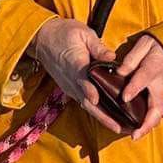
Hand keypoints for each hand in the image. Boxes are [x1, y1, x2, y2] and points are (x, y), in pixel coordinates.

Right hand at [30, 19, 126, 133]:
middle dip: (102, 117)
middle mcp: (71, 80)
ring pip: (87, 106)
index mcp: (74, 63)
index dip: (88, 89)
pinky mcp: (71, 90)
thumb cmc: (65, 33)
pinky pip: (85, 104)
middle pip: (87, 102)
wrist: (42, 38)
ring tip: (119, 129)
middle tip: (118, 128)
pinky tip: (111, 119)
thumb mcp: (83, 33)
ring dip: (102, 119)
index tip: (96, 99)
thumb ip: (98, 46)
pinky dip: (97, 113)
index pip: (82, 79)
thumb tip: (112, 57)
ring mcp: (70, 87)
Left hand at [110, 31, 162, 139]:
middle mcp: (162, 83)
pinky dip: (150, 122)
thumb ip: (132, 57)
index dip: (134, 88)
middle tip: (134, 134)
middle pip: (156, 107)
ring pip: (158, 113)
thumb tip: (120, 71)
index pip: (143, 78)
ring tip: (135, 135)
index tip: (124, 97)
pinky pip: (159, 112)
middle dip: (146, 123)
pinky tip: (140, 128)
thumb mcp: (145, 43)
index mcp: (154, 67)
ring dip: (148, 126)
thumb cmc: (159, 46)